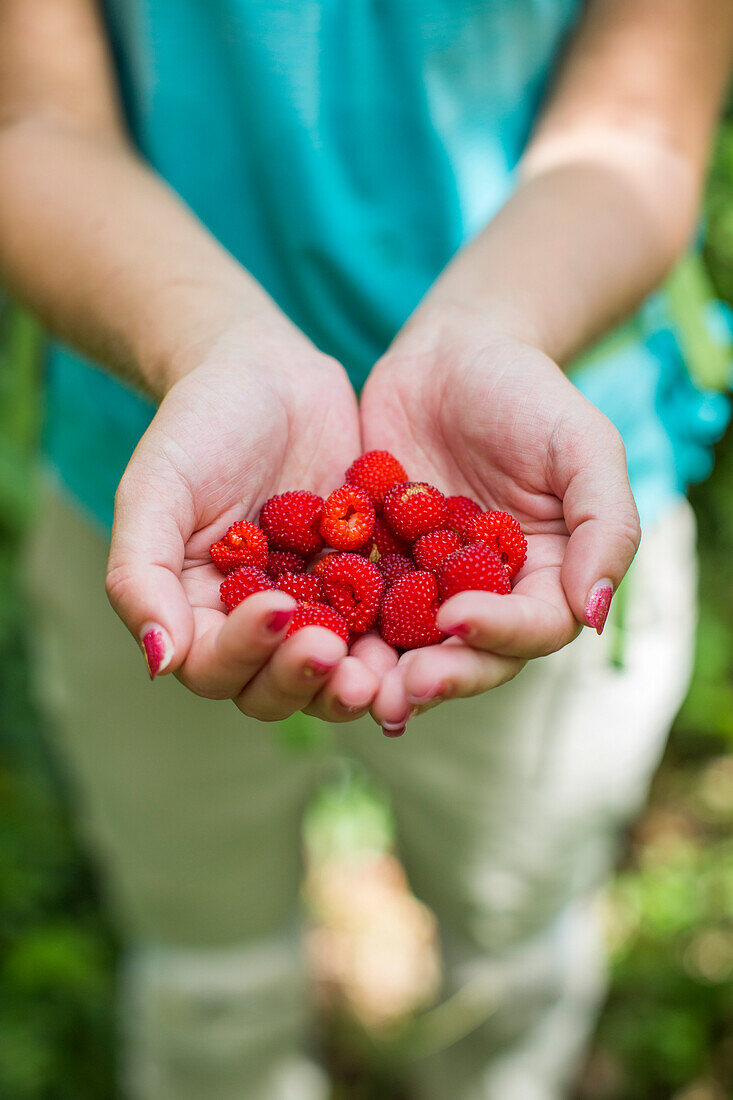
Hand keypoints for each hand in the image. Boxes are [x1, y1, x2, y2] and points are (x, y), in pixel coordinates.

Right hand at [107, 322, 379, 721]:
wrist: (269, 374)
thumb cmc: (199, 424)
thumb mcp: (156, 489)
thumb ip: (139, 575)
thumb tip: (158, 664)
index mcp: (197, 614)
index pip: (215, 666)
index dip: (245, 654)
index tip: (277, 610)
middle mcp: (257, 626)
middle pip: (275, 689)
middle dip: (303, 680)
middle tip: (334, 652)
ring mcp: (316, 609)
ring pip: (332, 675)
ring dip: (352, 681)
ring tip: (379, 671)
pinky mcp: (366, 587)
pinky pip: (386, 628)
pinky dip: (401, 641)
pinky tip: (425, 630)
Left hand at [358, 306, 640, 731]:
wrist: (450, 353)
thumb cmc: (528, 392)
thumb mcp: (583, 446)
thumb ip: (607, 526)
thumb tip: (594, 615)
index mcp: (548, 577)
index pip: (534, 627)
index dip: (500, 634)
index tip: (457, 619)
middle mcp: (488, 594)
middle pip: (471, 654)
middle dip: (441, 673)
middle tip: (402, 686)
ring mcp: (427, 585)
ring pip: (410, 645)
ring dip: (384, 671)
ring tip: (353, 682)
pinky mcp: (375, 567)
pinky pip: (356, 604)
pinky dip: (338, 625)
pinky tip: (308, 638)